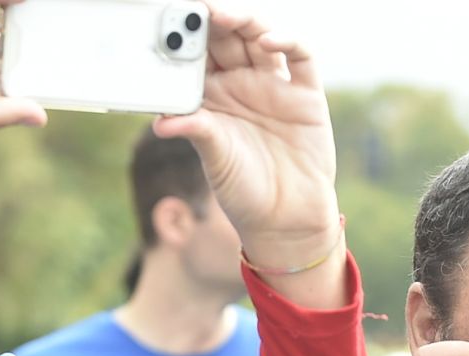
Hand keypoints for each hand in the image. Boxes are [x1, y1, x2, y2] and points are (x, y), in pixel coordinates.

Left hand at [152, 9, 339, 268]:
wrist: (286, 221)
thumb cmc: (244, 191)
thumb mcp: (214, 159)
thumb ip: (195, 130)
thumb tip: (161, 121)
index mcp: (213, 96)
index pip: (198, 54)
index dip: (185, 34)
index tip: (167, 15)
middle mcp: (243, 85)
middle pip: (227, 38)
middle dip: (210, 19)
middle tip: (193, 4)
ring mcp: (275, 87)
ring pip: (259, 38)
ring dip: (243, 21)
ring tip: (222, 15)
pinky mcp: (306, 96)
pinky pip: (300, 57)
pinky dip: (287, 41)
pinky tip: (268, 40)